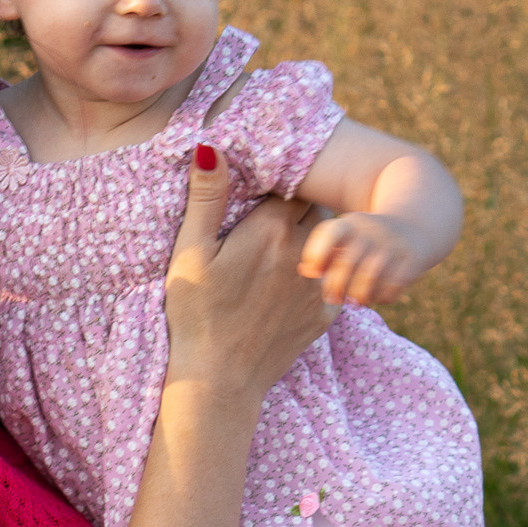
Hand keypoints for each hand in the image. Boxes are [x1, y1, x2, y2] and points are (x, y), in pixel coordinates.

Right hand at [163, 148, 334, 402]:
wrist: (218, 380)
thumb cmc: (195, 314)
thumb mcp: (190, 252)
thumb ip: (206, 197)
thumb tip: (210, 145)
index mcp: (271, 229)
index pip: (289, 186)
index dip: (276, 187)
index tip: (262, 194)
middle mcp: (305, 251)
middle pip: (315, 209)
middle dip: (299, 207)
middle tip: (273, 218)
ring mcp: (320, 283)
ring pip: (331, 242)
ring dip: (315, 238)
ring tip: (285, 249)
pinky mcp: (327, 313)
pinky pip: (337, 277)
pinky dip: (325, 273)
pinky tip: (296, 282)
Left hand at [297, 211, 429, 309]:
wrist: (413, 226)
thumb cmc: (364, 240)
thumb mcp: (343, 238)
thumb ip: (321, 254)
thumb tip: (306, 270)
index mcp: (349, 224)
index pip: (330, 236)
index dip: (318, 256)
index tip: (317, 271)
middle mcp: (371, 233)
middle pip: (347, 265)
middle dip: (336, 287)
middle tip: (334, 297)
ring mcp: (392, 246)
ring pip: (369, 279)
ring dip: (359, 296)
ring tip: (356, 299)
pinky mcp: (410, 261)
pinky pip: (391, 288)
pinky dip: (382, 297)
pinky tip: (378, 295)